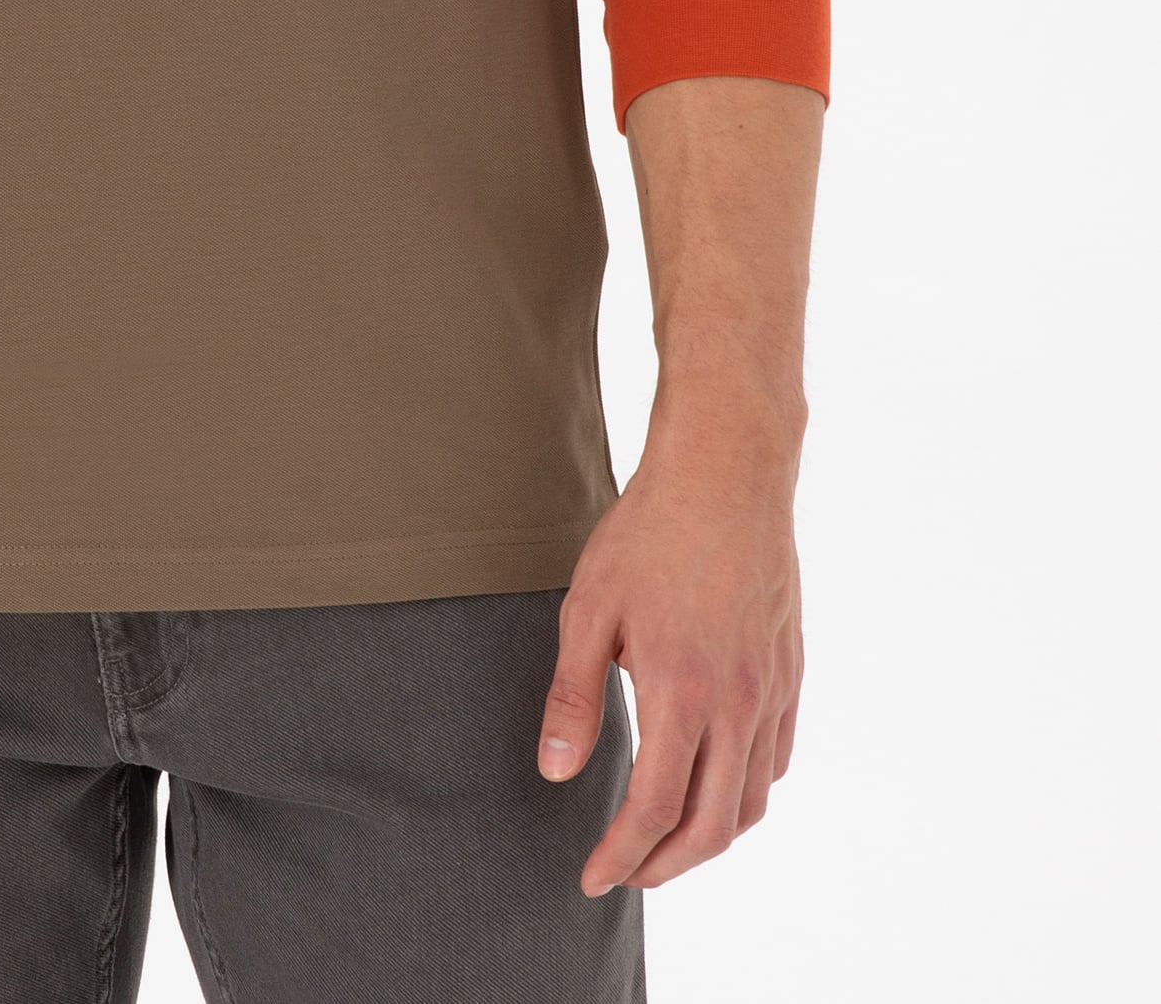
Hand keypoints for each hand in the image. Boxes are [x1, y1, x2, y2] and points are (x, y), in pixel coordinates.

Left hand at [537, 429, 803, 892]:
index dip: (622, 856)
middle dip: (666, 866)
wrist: (727, 470)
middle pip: (712, 825)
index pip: (654, 810)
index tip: (593, 876)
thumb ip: (574, 697)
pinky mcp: (790, 671)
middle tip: (626, 872)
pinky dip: (747, 793)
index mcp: (681, 692)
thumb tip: (557, 773)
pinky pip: (777, 759)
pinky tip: (717, 786)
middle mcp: (737, 704)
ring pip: (753, 800)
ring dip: (709, 837)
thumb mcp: (590, 608)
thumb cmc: (650, 531)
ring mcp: (772, 690)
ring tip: (666, 842)